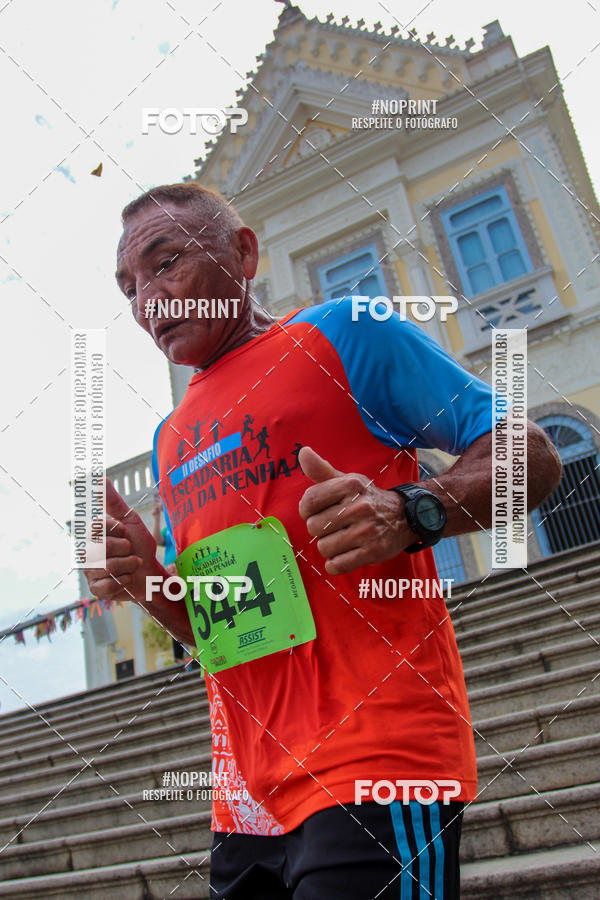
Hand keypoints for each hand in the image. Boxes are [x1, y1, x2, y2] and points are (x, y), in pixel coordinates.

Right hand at [84, 479, 161, 601]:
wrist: (152, 571)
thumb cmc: (140, 545)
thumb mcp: (130, 519)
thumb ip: (113, 501)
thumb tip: (99, 477)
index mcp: (92, 535)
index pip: (98, 527)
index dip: (118, 530)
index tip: (125, 533)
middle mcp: (86, 553)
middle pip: (102, 548)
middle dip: (125, 549)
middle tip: (130, 551)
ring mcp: (90, 572)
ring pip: (107, 567)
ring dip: (129, 565)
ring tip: (132, 565)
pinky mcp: (96, 590)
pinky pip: (108, 586)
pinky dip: (125, 581)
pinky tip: (127, 579)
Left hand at [298, 447, 411, 574]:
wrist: (404, 517)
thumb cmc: (366, 499)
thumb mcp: (347, 481)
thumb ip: (322, 470)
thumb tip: (303, 453)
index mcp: (350, 485)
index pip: (309, 500)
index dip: (306, 510)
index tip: (314, 512)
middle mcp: (359, 506)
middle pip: (314, 527)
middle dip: (319, 530)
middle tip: (332, 526)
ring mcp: (367, 531)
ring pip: (324, 548)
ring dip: (328, 547)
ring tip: (341, 539)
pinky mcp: (373, 552)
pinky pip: (338, 565)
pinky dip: (335, 563)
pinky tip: (344, 554)